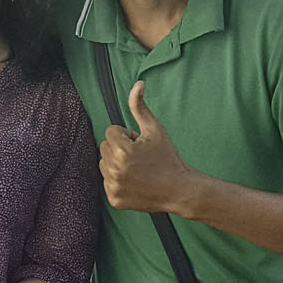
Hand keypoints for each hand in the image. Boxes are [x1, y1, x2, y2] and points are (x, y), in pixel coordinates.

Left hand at [99, 81, 195, 214]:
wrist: (179, 189)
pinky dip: (118, 182)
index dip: (128, 136)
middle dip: (120, 149)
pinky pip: (107, 183)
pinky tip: (135, 182)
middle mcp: (114, 169)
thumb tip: (138, 83)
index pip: (111, 132)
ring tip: (138, 169)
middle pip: (105, 147)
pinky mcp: (114, 199)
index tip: (141, 146)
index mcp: (122, 150)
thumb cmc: (167, 157)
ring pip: (104, 165)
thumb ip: (140, 106)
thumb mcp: (155, 129)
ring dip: (116, 164)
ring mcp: (113, 186)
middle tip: (141, 158)